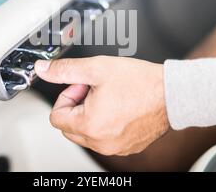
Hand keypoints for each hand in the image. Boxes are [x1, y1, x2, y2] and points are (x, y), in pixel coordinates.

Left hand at [35, 56, 168, 155]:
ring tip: (109, 97)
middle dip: (77, 106)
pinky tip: (119, 107)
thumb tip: (43, 69)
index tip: (82, 85)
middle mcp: (101, 142)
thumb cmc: (141, 82)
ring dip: (90, 115)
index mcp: (89, 125)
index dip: (67, 96)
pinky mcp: (127, 147)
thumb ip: (65, 70)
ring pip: (86, 133)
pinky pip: (104, 139)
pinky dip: (106, 124)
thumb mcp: (97, 68)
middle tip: (95, 89)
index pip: (57, 117)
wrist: (173, 93)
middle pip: (69, 127)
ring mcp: (115, 147)